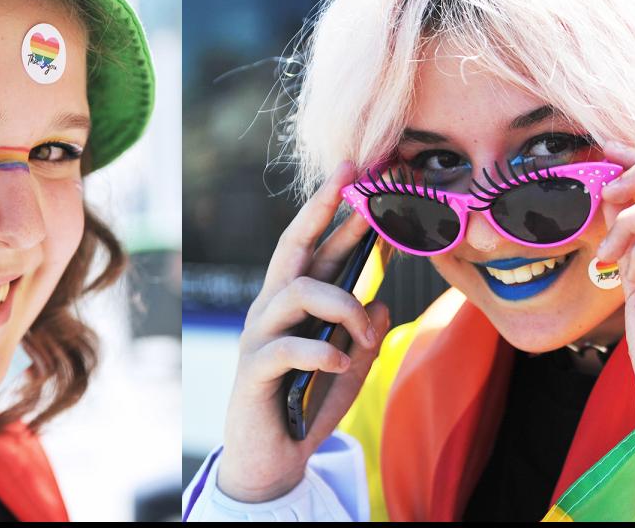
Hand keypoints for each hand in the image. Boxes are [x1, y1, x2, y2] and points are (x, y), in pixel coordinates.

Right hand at [216, 161, 390, 502]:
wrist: (271, 460)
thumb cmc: (307, 405)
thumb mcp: (349, 366)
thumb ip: (365, 336)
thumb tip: (381, 302)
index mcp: (293, 304)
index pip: (315, 247)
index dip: (336, 211)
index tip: (361, 175)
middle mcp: (271, 310)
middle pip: (293, 247)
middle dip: (321, 210)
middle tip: (351, 182)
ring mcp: (258, 337)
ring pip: (298, 291)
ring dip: (342, 305)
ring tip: (364, 332)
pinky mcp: (253, 371)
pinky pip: (287, 347)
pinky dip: (321, 351)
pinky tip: (340, 364)